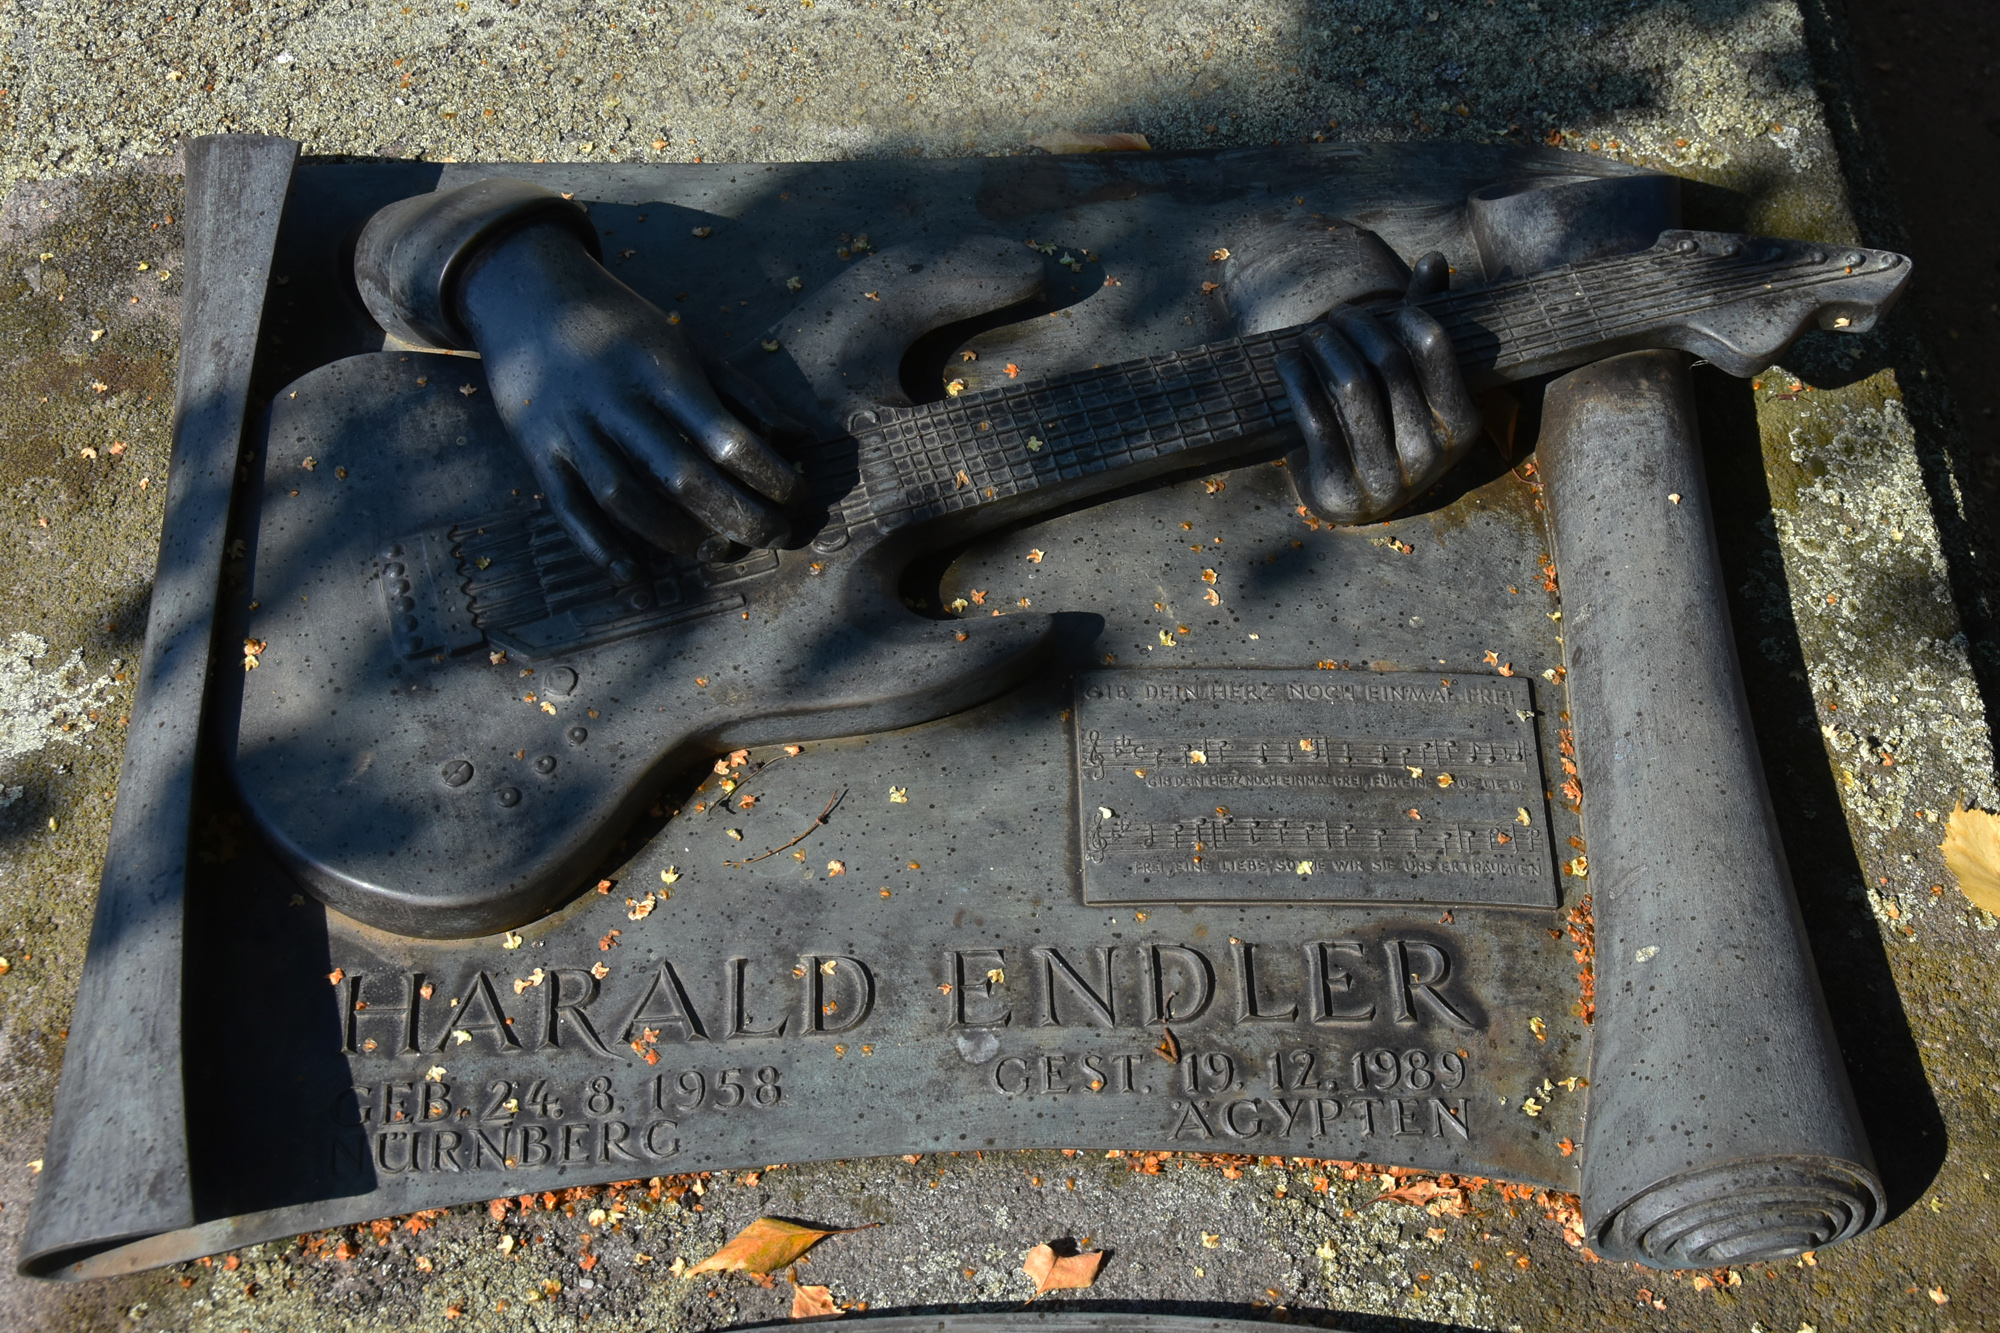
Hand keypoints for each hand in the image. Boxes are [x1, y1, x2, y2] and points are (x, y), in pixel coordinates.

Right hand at [456, 221, 805, 580]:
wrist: (529, 300)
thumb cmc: (624, 332)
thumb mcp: (687, 348)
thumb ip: (742, 393)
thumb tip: (802, 437)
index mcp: (662, 372)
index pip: (726, 437)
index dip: (770, 475)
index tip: (798, 496)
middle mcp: (617, 403)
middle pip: (682, 476)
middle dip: (737, 517)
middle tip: (774, 536)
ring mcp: (573, 430)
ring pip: (626, 498)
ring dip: (677, 537)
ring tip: (717, 551)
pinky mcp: (538, 453)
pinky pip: (569, 510)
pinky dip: (600, 548)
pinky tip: (635, 577)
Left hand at [1275, 251, 1483, 524]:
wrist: (1350, 498)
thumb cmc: (1387, 426)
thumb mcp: (1414, 384)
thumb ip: (1426, 321)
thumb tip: (1434, 258)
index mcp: (1461, 424)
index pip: (1434, 345)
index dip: (1401, 314)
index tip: (1376, 309)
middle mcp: (1429, 454)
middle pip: (1386, 361)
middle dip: (1354, 327)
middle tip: (1333, 318)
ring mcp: (1385, 476)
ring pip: (1350, 385)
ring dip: (1324, 348)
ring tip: (1310, 335)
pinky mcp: (1340, 488)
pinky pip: (1314, 418)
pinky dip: (1296, 380)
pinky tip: (1287, 361)